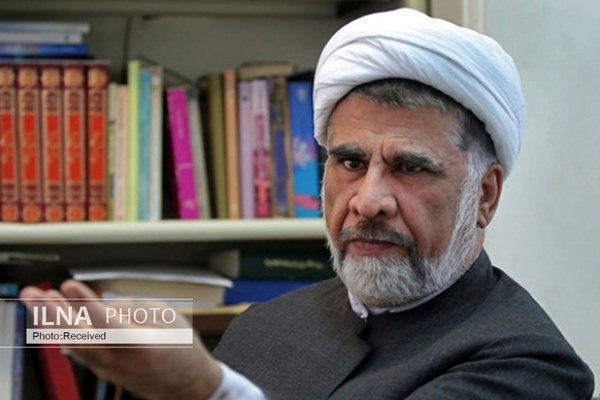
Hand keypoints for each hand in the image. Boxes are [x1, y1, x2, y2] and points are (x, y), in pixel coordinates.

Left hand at [20, 279, 222, 399]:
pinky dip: (62, 331)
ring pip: (74, 344)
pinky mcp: (102, 371)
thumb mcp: (169, 317)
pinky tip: (48, 317)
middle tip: (35, 295)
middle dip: (55, 314)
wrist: (186, 382)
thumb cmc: (180, 346)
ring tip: (34, 299)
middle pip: (82, 338)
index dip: (87, 304)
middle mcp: (123, 361)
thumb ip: (135, 308)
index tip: (69, 286)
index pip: (108, 323)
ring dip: (52, 321)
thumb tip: (104, 304)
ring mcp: (110, 369)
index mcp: (145, 345)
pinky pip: (77, 350)